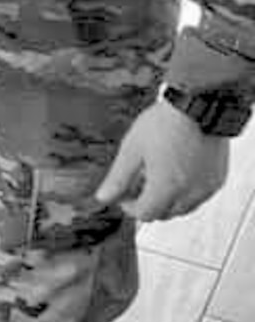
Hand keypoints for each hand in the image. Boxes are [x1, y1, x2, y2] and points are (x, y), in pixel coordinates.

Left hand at [95, 100, 230, 221]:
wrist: (198, 106)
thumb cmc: (165, 124)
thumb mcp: (132, 150)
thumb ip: (118, 178)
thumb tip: (104, 197)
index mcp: (167, 188)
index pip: (145, 214)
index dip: (130, 207)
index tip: (123, 195)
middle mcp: (190, 193)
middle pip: (165, 213)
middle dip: (148, 204)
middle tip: (137, 185)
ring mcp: (207, 187)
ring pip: (183, 208)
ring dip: (168, 200)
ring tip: (155, 177)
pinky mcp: (218, 178)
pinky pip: (199, 196)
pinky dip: (185, 193)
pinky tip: (175, 173)